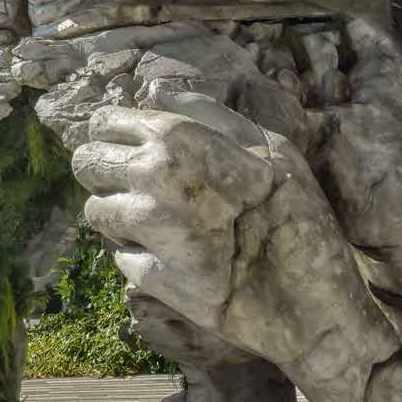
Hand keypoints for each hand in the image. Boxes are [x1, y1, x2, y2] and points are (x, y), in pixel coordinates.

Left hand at [72, 99, 401, 401]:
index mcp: (180, 138)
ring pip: (95, 212)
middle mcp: (155, 177)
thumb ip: (209, 115)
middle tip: (131, 184)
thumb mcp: (270, 147)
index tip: (124, 146)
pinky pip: (119, 258)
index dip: (110, 133)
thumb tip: (159, 94)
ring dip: (116, 215)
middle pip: (85, 163)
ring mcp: (151, 230)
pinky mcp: (151, 278)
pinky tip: (172, 258)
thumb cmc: (300, 217)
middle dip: (102, 170)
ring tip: (155, 224)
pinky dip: (138, 257)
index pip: (104, 123)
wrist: (316, 307)